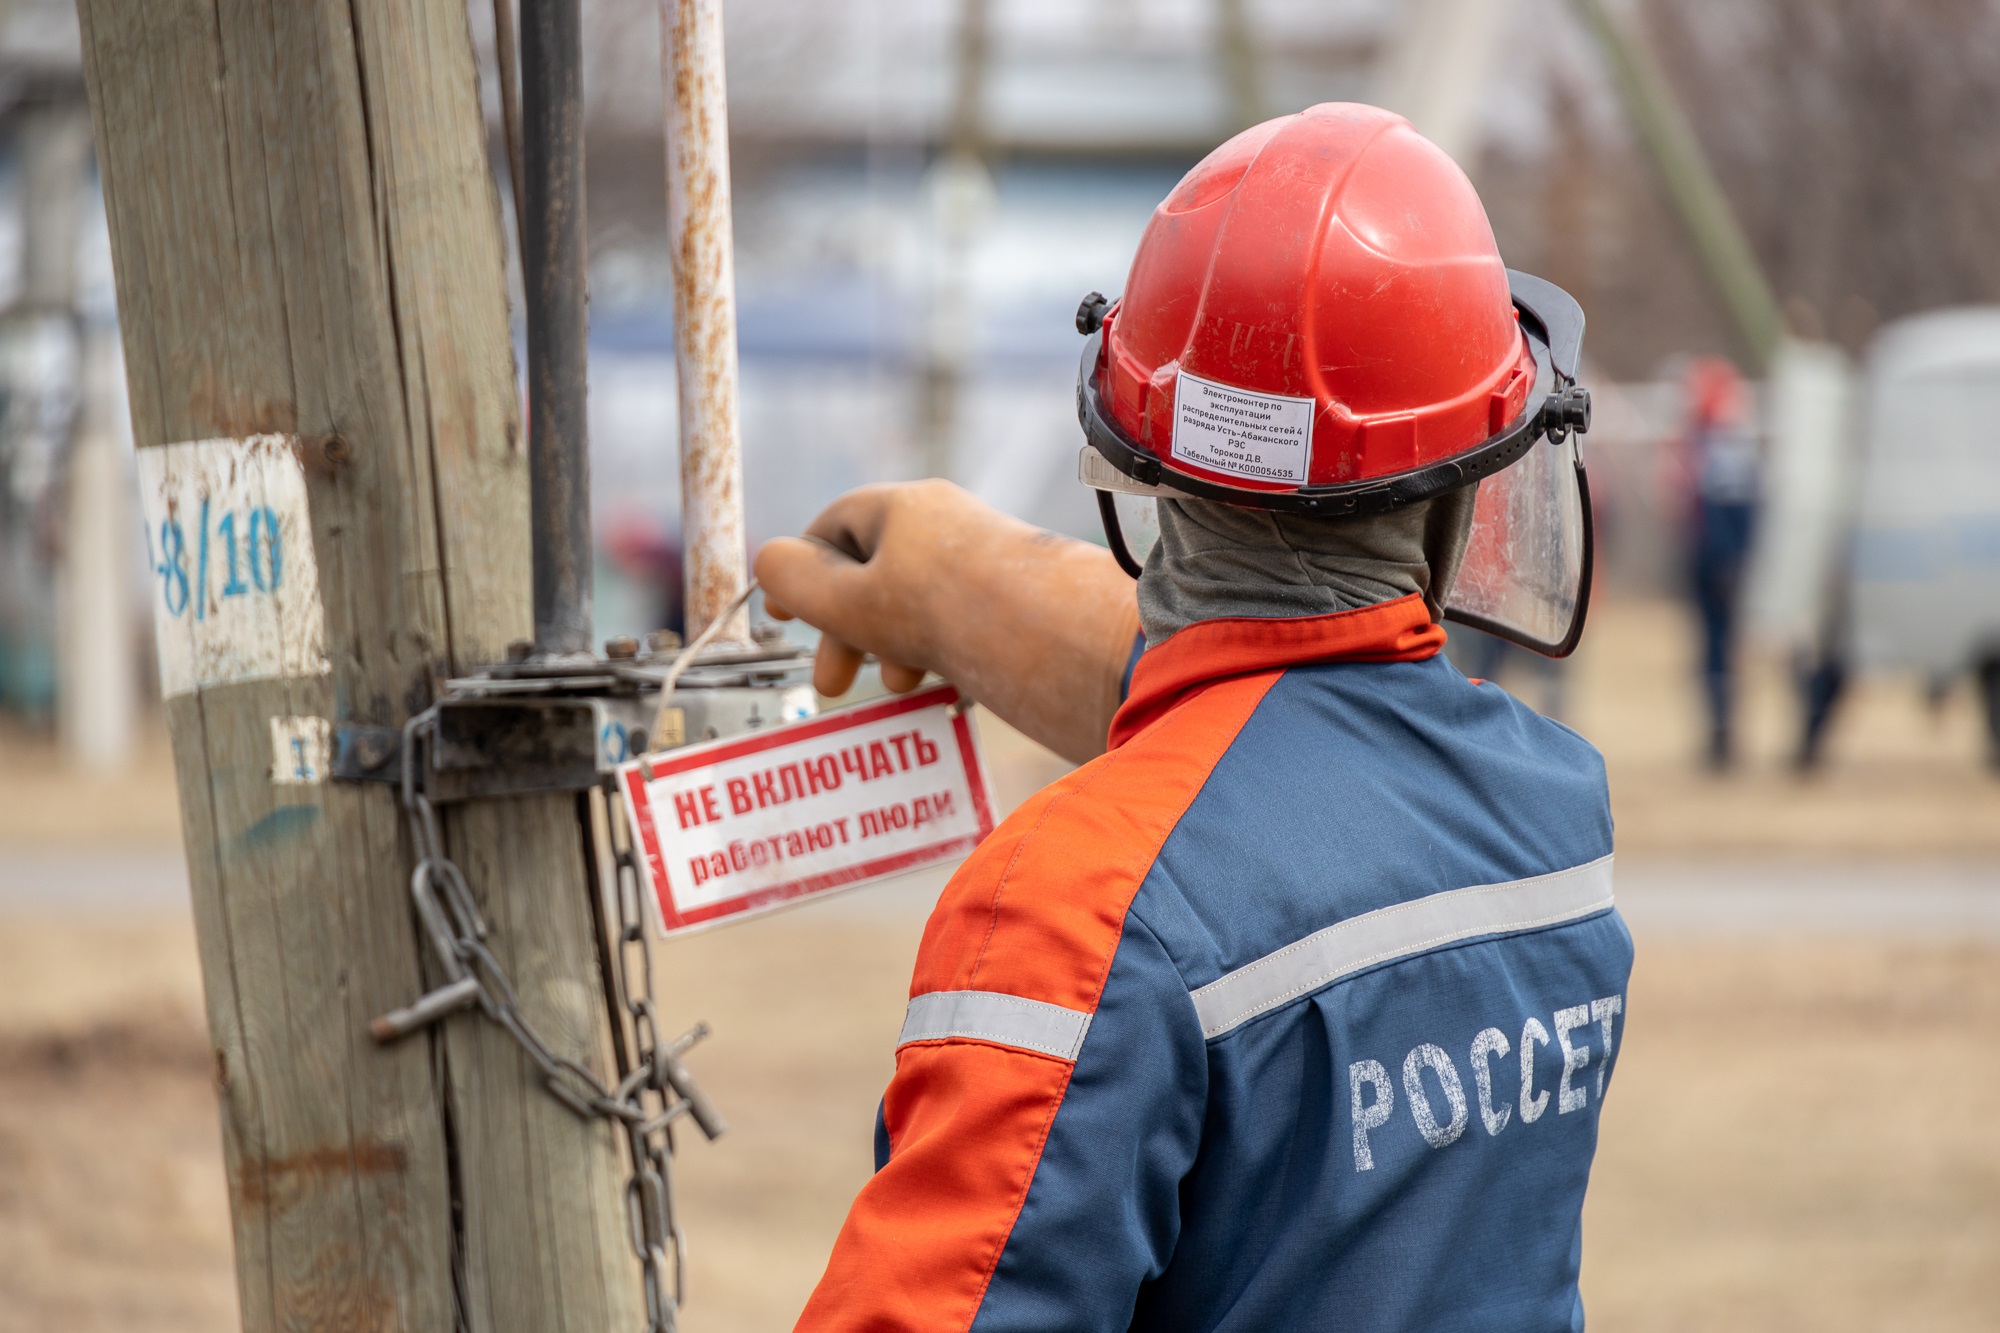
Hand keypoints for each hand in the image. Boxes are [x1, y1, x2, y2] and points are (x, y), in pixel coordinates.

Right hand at [755, 480, 1140, 763]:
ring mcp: (986, 566)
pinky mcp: (1019, 605)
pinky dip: (938, 655)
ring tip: (894, 684)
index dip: (803, 569)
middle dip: (847, 626)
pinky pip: (961, 624)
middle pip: (876, 570)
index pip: (836, 526)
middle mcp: (947, 527)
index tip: (786, 615)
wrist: (1065, 638)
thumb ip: (800, 583)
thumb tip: (769, 561)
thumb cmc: (951, 611)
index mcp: (904, 508)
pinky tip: (940, 690)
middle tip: (832, 681)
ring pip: (919, 602)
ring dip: (892, 644)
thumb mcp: (853, 600)